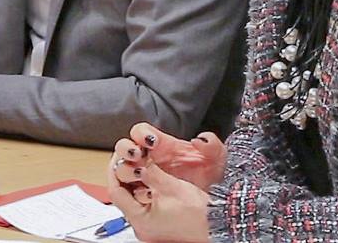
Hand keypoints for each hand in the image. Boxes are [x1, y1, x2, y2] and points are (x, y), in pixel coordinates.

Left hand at [107, 161, 211, 242]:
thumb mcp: (173, 188)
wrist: (219, 226)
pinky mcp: (157, 222)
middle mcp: (141, 225)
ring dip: (134, 179)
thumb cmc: (201, 216)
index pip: (116, 191)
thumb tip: (137, 161)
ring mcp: (148, 225)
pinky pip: (142, 201)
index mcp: (140, 220)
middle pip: (122, 194)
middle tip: (130, 157)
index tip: (121, 156)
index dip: (116, 170)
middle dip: (125, 173)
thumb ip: (151, 173)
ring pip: (132, 197)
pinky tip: (150, 178)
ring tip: (140, 164)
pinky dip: (144, 187)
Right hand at [112, 123, 226, 191]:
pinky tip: (144, 194)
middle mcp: (148, 159)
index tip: (149, 141)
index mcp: (162, 146)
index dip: (141, 133)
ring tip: (140, 176)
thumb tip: (200, 140)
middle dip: (126, 150)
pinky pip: (125, 191)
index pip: (140, 132)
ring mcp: (143, 177)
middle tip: (136, 156)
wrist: (211, 206)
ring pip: (121, 168)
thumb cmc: (211, 180)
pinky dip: (128, 191)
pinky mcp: (142, 195)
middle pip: (124, 148)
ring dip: (125, 170)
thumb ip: (213, 146)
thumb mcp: (217, 161)